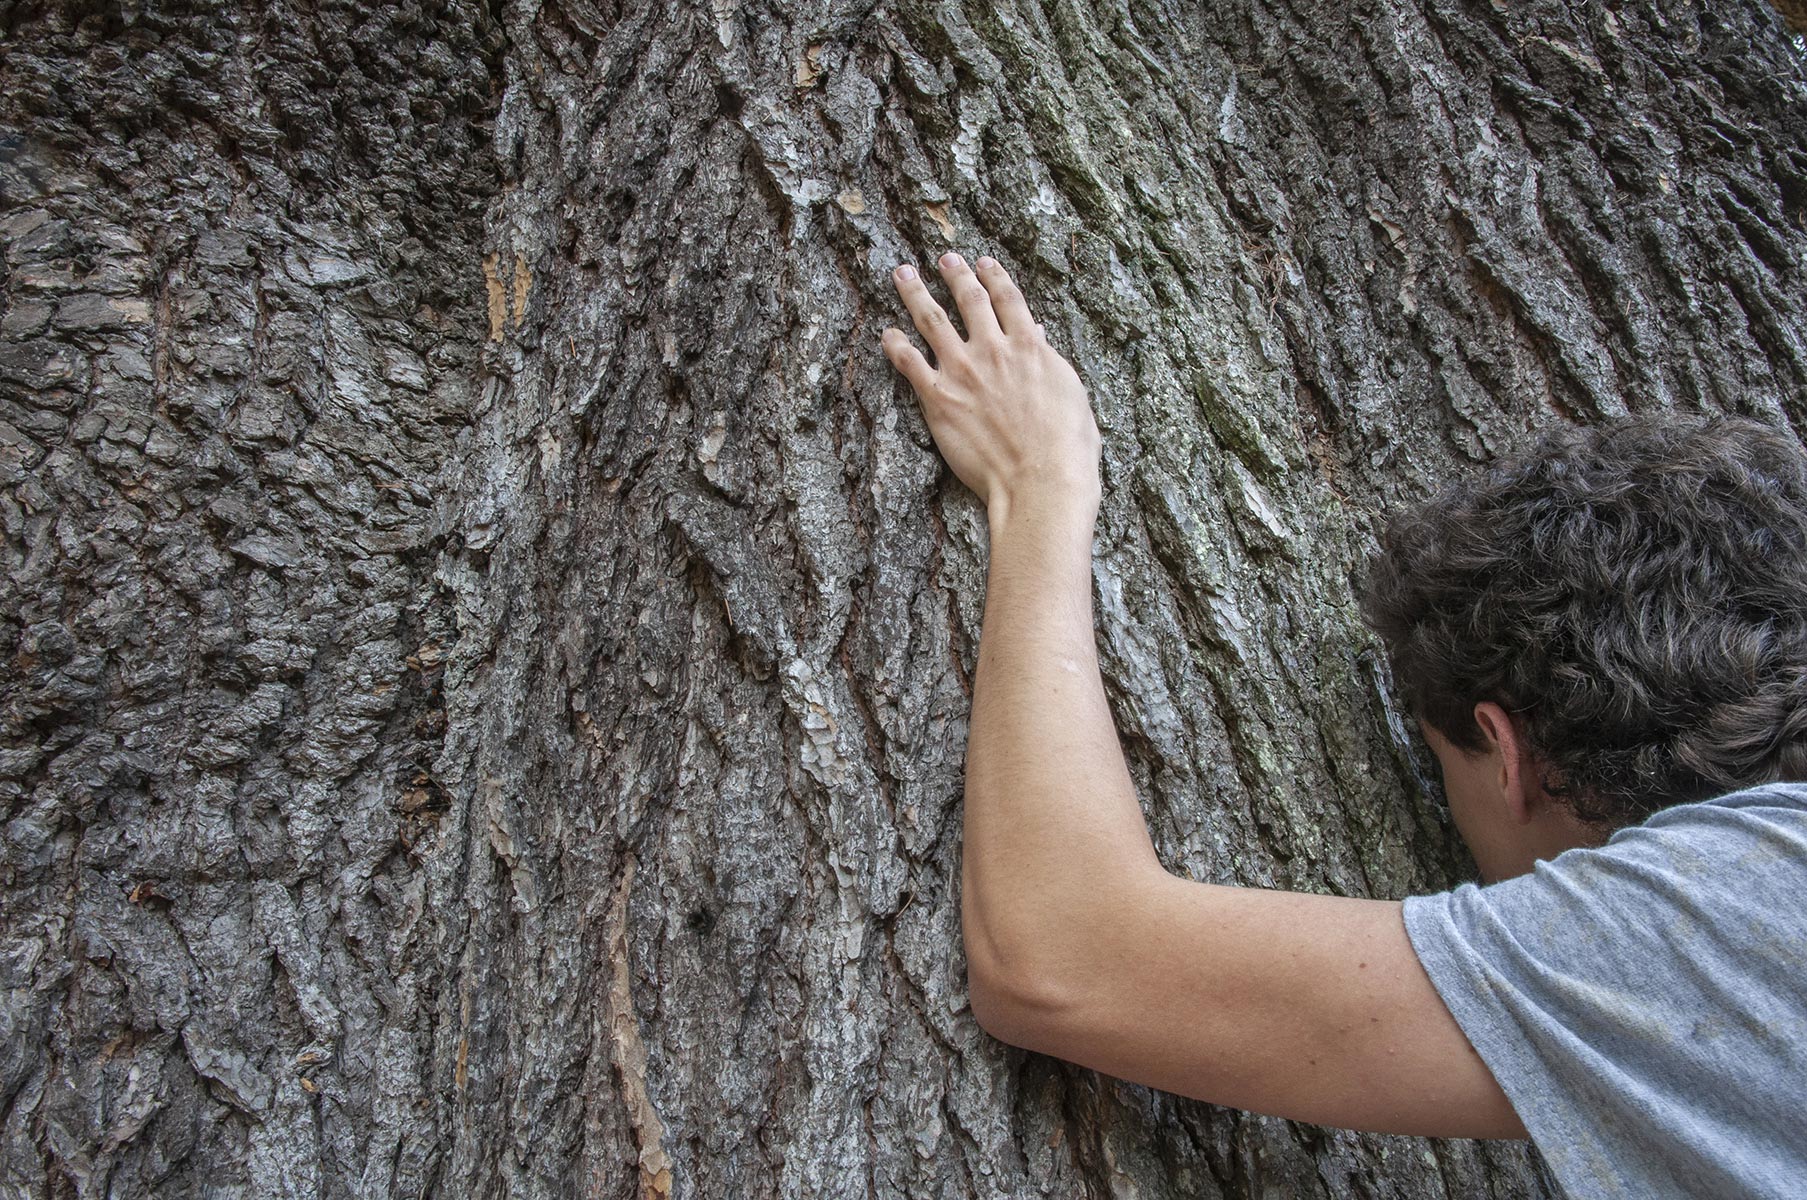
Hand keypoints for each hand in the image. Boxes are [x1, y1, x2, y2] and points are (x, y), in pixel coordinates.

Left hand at [881, 253, 1101, 517]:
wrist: (1041, 481)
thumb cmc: (1067, 448)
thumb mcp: (1071, 394)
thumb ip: (1049, 361)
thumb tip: (1037, 334)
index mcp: (1030, 347)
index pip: (1009, 298)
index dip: (994, 276)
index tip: (983, 262)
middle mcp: (993, 350)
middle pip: (969, 300)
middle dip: (955, 275)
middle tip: (943, 258)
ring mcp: (963, 372)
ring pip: (932, 320)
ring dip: (916, 293)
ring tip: (903, 274)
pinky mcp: (938, 399)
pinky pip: (909, 364)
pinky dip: (895, 346)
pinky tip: (886, 333)